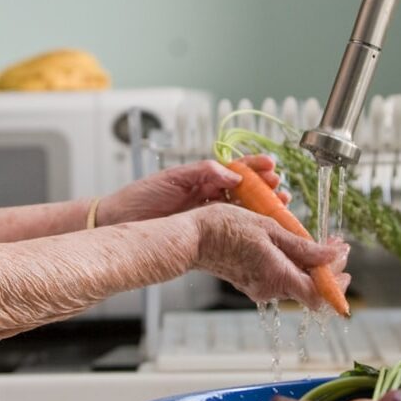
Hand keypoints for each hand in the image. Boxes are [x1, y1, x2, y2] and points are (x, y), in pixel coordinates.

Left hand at [97, 155, 287, 226]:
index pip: (235, 169)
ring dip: (262, 207)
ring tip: (280, 205)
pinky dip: (248, 228)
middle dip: (266, 188)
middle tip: (280, 190)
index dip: (255, 167)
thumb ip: (203, 173)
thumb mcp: (172, 178)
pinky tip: (261, 228)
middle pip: (245, 190)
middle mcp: (208, 195)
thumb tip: (232, 174)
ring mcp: (207, 215)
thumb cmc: (140, 197)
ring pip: (242, 210)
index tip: (271, 166)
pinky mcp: (203, 233)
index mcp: (201, 178)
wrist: (119, 222)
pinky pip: (230, 229)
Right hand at [190, 202, 350, 309]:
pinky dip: (292, 264)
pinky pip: (280, 277)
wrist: (192, 237)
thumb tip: (332, 256)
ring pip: (296, 282)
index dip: (337, 281)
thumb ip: (303, 247)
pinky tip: (291, 245)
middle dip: (327, 268)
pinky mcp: (251, 282)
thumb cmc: (225, 228)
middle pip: (310, 288)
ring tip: (315, 241)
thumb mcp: (269, 229)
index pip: (319, 295)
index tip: (343, 257)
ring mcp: (259, 287)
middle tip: (334, 245)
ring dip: (310, 264)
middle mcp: (270, 289)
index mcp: (278, 276)